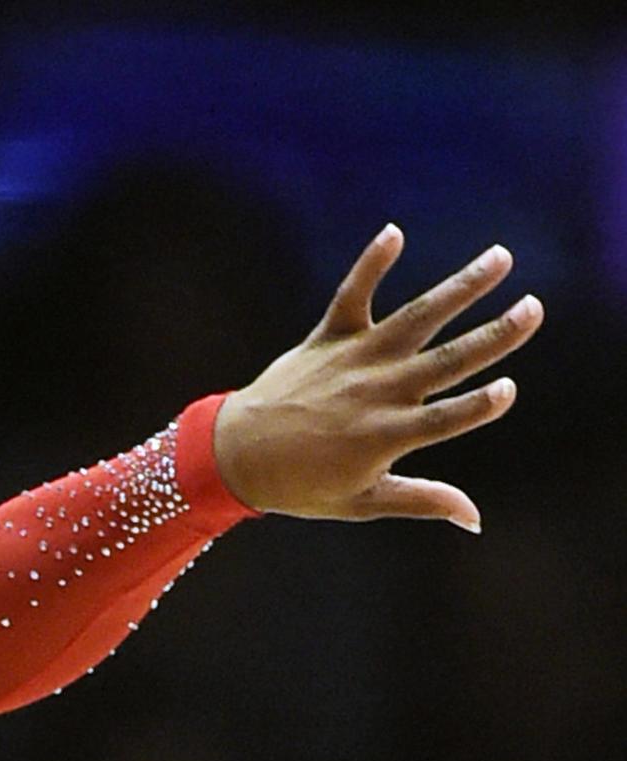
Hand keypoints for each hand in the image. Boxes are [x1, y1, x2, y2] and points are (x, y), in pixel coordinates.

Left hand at [213, 226, 539, 529]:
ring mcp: (355, 360)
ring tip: (500, 258)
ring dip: (461, 287)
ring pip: (416, 318)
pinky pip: (353, 293)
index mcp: (387, 436)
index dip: (477, 406)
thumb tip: (475, 519)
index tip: (508, 388)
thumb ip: (421, 500)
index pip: (445, 420)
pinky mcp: (328, 336)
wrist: (237, 457)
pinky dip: (371, 263)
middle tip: (533, 309)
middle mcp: (377, 392)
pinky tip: (394, 231)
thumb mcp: (362, 501)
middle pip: (446, 362)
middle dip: (493, 336)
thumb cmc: (303, 485)